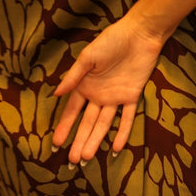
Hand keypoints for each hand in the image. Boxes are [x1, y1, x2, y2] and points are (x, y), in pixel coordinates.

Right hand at [52, 18, 166, 164]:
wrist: (139, 34)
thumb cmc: (110, 41)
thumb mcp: (87, 57)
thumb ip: (73, 76)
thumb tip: (55, 94)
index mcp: (85, 85)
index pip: (72, 111)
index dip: (64, 127)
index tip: (56, 144)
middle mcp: (99, 95)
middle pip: (87, 122)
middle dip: (79, 141)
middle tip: (72, 162)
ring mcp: (115, 97)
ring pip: (104, 124)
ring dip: (95, 140)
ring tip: (87, 158)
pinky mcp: (132, 96)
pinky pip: (126, 118)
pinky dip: (122, 132)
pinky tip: (115, 148)